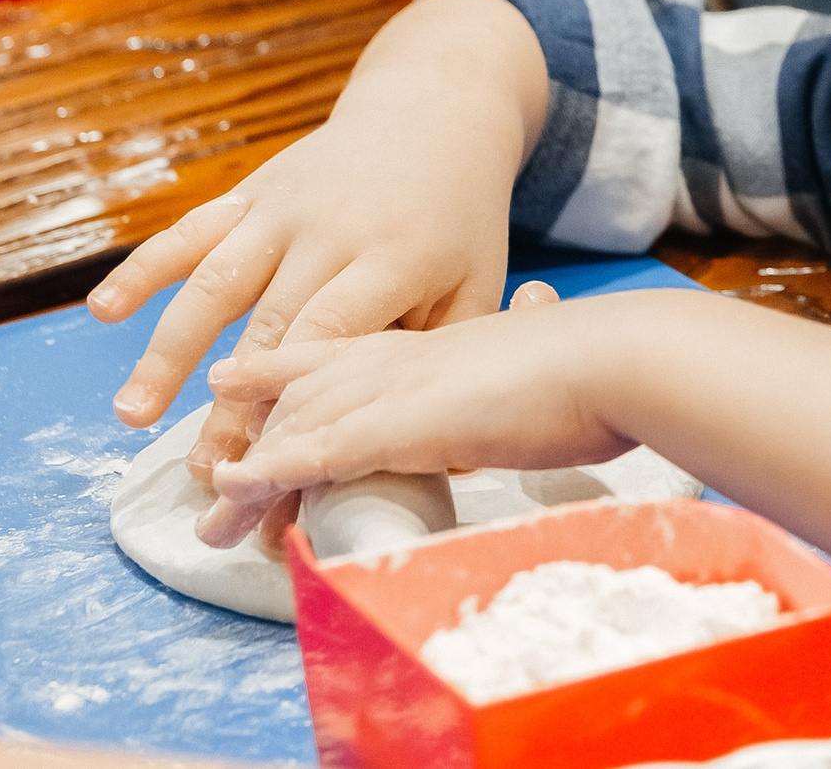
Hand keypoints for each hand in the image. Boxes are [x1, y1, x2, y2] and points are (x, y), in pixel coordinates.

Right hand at [89, 0, 551, 482]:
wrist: (432, 116)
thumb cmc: (457, 223)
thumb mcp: (475, 283)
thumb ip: (437, 354)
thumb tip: (420, 449)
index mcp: (393, 257)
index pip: (331, 336)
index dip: (294, 399)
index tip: (271, 463)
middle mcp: (329, 230)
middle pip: (267, 326)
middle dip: (230, 405)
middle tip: (203, 474)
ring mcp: (283, 208)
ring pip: (213, 282)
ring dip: (168, 351)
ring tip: (132, 416)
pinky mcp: (250, 193)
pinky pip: (189, 231)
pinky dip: (143, 269)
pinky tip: (103, 313)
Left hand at [201, 288, 628, 548]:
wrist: (624, 357)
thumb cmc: (604, 360)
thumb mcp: (549, 347)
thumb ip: (529, 337)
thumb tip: (541, 310)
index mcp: (438, 339)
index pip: (342, 346)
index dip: (285, 367)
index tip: (236, 378)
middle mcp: (404, 353)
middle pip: (304, 389)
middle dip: (250, 432)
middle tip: (206, 474)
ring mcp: (400, 385)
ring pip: (299, 424)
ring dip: (249, 475)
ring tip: (211, 520)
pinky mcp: (405, 423)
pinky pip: (317, 450)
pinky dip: (270, 473)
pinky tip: (237, 491)